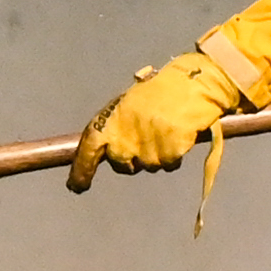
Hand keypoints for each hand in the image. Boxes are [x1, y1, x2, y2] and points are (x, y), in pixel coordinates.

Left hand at [76, 47, 252, 187]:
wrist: (193, 84)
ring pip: (148, 166)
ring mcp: (147, 147)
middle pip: (122, 165)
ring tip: (166, 130)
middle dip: (131, 160)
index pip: (88, 150)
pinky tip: (179, 135)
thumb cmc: (162, 90)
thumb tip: (108, 148)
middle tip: (146, 139)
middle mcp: (125, 137)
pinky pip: (169, 164)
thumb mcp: (130, 103)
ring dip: (156, 156)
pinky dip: (174, 155)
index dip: (81, 170)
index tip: (77, 186)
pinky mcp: (169, 153)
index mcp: (111, 119)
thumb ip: (117, 127)